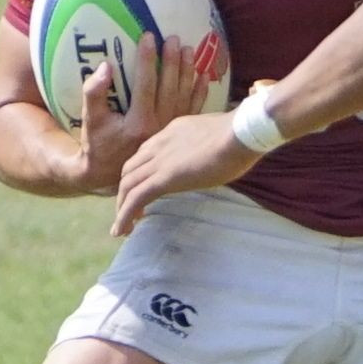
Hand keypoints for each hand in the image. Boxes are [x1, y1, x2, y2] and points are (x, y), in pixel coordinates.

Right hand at [69, 30, 219, 194]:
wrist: (109, 172)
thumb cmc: (97, 143)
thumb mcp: (90, 119)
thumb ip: (94, 93)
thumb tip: (105, 67)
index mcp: (138, 123)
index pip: (146, 84)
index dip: (147, 60)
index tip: (149, 37)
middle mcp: (158, 126)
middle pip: (169, 88)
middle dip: (172, 61)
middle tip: (174, 38)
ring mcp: (170, 130)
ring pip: (183, 97)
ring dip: (187, 72)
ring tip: (189, 49)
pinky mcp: (177, 133)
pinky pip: (191, 109)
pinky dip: (199, 92)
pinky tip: (204, 76)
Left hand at [111, 102, 258, 234]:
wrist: (239, 134)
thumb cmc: (240, 136)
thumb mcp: (217, 138)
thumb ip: (207, 146)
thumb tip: (215, 156)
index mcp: (172, 133)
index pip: (146, 153)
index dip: (140, 172)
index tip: (144, 187)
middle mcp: (159, 145)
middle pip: (130, 169)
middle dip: (126, 190)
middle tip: (130, 210)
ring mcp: (159, 162)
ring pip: (128, 185)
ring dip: (122, 206)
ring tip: (123, 226)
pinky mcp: (163, 179)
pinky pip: (136, 198)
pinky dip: (124, 216)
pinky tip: (123, 230)